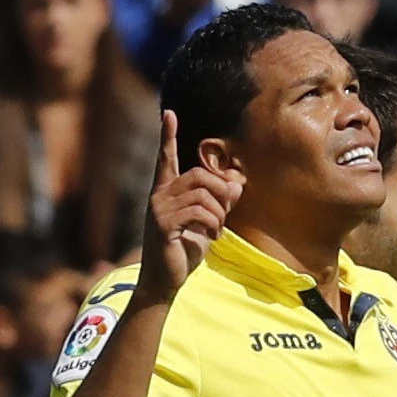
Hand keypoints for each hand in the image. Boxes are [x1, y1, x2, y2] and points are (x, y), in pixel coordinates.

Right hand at [138, 110, 242, 300]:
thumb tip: (238, 183)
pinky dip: (213, 224)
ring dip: (219, 213)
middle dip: (222, 192)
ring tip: (217, 230)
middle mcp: (159, 196)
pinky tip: (211, 237)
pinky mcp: (162, 224)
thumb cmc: (184, 251)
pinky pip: (199, 211)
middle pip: (199, 175)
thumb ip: (222, 204)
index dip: (167, 136)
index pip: (166, 158)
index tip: (169, 114)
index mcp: (166, 192)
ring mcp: (158, 209)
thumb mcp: (208, 225)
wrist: (165, 281)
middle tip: (226, 214)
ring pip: (203, 194)